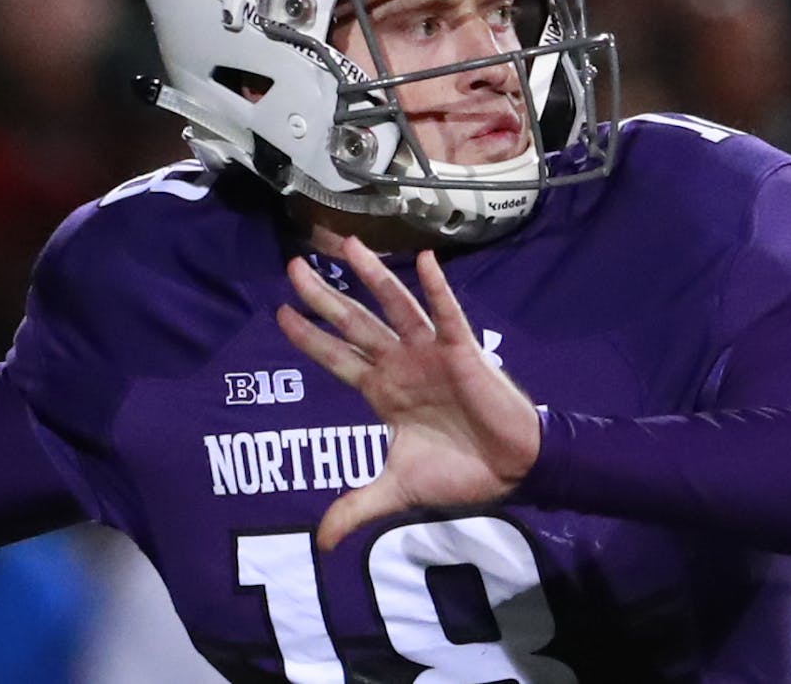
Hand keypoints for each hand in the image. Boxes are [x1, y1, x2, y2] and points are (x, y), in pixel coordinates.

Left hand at [277, 237, 540, 550]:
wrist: (511, 470)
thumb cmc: (459, 472)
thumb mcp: (398, 491)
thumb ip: (358, 507)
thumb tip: (322, 544)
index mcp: (382, 391)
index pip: (337, 357)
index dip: (309, 337)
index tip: (278, 313)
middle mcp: (401, 364)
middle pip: (354, 323)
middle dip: (323, 297)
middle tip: (293, 266)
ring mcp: (430, 353)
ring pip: (395, 308)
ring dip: (372, 277)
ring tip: (348, 246)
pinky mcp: (463, 351)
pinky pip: (448, 314)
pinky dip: (436, 289)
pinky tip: (424, 261)